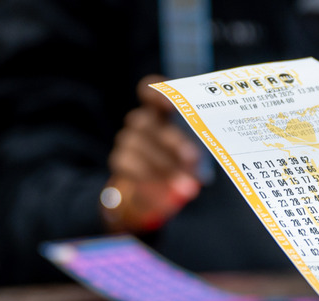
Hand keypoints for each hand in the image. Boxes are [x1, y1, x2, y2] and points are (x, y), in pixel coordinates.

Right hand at [103, 74, 200, 231]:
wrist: (156, 191)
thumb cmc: (181, 164)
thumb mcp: (193, 155)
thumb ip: (195, 154)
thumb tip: (198, 164)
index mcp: (162, 112)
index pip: (150, 90)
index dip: (157, 93)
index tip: (171, 104)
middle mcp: (142, 122)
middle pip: (145, 120)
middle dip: (170, 139)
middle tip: (192, 158)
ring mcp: (128, 139)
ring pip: (134, 141)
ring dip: (160, 163)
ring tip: (183, 181)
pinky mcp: (120, 160)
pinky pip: (125, 162)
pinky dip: (145, 175)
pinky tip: (163, 187)